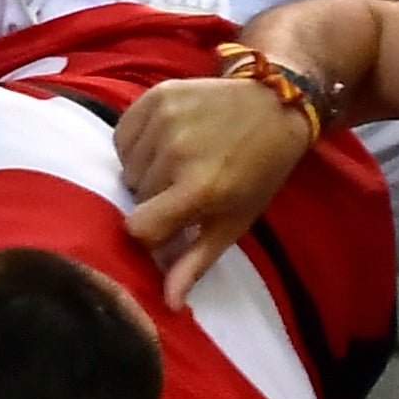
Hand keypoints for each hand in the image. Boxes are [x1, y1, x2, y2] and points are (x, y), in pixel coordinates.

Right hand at [112, 70, 315, 304]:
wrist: (276, 104)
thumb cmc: (259, 171)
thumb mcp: (234, 221)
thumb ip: (195, 260)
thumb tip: (168, 303)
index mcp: (199, 188)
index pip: (138, 227)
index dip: (149, 232)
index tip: (169, 226)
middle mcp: (176, 152)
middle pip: (135, 195)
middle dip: (154, 198)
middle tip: (185, 187)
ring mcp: (165, 120)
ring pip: (127, 166)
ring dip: (145, 170)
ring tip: (177, 161)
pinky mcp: (157, 95)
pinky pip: (122, 136)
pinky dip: (136, 144)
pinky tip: (165, 141)